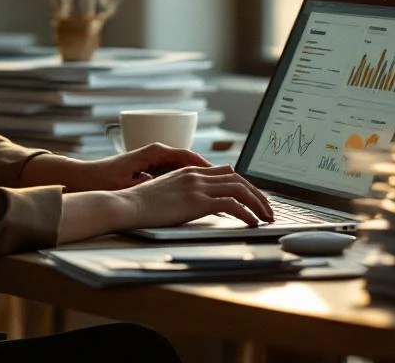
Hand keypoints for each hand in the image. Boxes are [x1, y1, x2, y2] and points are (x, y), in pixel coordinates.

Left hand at [74, 143, 213, 190]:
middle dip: (213, 173)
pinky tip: (201, 195)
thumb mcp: (131, 182)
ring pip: (188, 167)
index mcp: (155, 151)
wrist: (86, 179)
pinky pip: (178, 172)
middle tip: (233, 186)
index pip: (189, 156)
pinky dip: (191, 182)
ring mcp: (156, 160)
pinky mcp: (152, 169)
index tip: (227, 178)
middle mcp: (158, 152)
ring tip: (224, 191)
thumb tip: (176, 183)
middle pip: (193, 161)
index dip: (209, 168)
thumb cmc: (105, 180)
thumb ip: (155, 182)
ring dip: (204, 178)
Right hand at [122, 165, 274, 227]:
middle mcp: (196, 174)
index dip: (244, 183)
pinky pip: (232, 205)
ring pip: (240, 188)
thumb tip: (197, 205)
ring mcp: (197, 186)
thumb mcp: (165, 192)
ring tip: (266, 217)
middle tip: (267, 209)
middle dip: (257, 193)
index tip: (254, 197)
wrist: (127, 204)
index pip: (226, 171)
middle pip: (238, 178)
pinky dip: (246, 213)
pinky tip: (252, 223)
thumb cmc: (140, 204)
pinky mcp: (197, 201)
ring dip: (257, 203)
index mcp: (189, 171)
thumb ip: (183, 193)